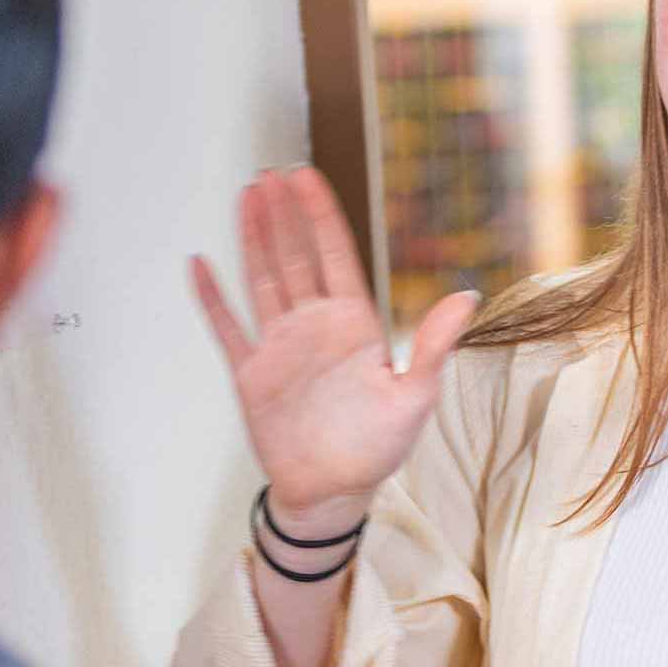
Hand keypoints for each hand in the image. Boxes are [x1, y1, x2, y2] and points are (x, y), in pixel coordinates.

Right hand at [190, 167, 477, 528]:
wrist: (332, 492)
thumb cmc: (376, 448)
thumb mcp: (414, 395)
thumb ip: (434, 344)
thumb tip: (467, 296)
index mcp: (354, 324)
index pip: (335, 255)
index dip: (318, 215)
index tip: (305, 177)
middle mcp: (315, 326)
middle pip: (294, 257)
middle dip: (283, 215)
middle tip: (270, 174)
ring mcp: (281, 346)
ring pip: (262, 279)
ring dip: (253, 238)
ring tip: (246, 196)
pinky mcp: (251, 372)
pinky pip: (227, 327)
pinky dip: (212, 297)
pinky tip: (200, 264)